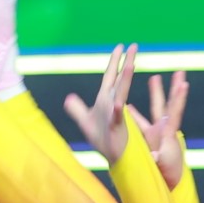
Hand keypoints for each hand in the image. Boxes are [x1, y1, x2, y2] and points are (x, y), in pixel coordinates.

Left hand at [64, 44, 137, 165]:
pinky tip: (117, 104)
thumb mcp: (84, 121)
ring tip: (130, 64)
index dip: (115, 61)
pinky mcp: (116, 126)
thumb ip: (76, 109)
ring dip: (125, 79)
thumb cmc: (102, 139)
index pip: (111, 76)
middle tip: (134, 46)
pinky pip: (116, 116)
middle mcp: (112, 102)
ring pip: (121, 93)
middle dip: (127, 62)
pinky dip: (117, 110)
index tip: (121, 46)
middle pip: (120, 79)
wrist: (110, 156)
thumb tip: (68, 98)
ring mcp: (115, 113)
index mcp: (105, 99)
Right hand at [128, 69, 188, 189]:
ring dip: (155, 93)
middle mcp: (164, 129)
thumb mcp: (163, 165)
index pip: (174, 112)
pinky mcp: (148, 138)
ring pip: (155, 108)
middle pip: (168, 104)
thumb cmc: (169, 174)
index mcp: (168, 133)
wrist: (167, 181)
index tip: (184, 84)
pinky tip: (127, 105)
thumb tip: (153, 155)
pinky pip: (140, 122)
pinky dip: (133, 114)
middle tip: (180, 72)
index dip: (179, 99)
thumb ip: (158, 159)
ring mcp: (156, 132)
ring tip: (154, 77)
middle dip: (173, 88)